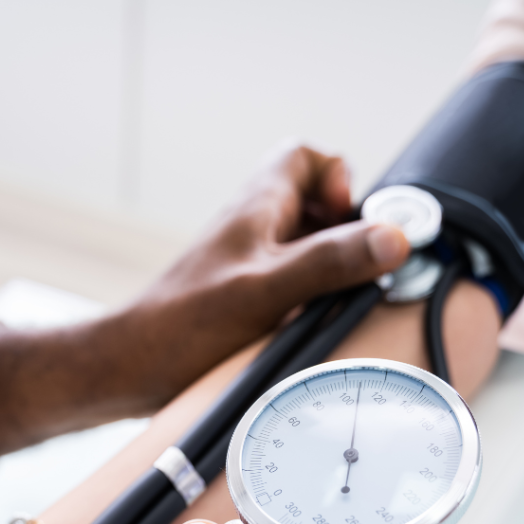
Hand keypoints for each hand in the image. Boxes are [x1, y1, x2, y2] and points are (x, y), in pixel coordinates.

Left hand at [137, 142, 410, 372]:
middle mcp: (254, 228)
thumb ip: (329, 262)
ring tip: (334, 299)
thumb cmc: (183, 326)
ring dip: (330, 266)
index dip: (338, 178)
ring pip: (306, 244)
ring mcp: (249, 262)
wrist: (131, 367)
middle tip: (353, 267)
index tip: (350, 220)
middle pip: (316, 203)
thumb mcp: (267, 290)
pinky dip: (310, 295)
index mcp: (257, 208)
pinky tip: (310, 324)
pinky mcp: (244, 296)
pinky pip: (291, 280)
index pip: (306, 156)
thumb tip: (392, 238)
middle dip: (345, 230)